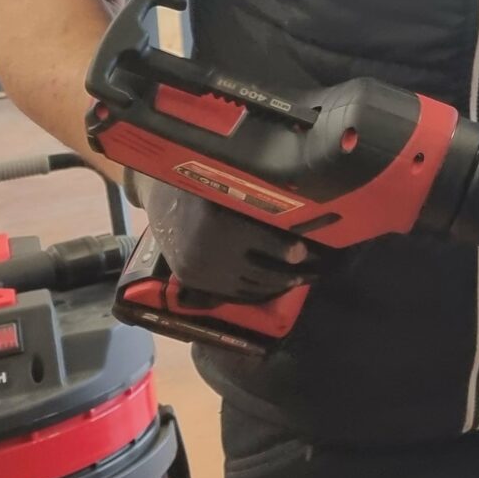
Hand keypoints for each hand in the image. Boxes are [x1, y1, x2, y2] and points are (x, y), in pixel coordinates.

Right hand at [129, 174, 314, 301]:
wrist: (162, 200)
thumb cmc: (205, 183)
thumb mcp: (233, 185)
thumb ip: (263, 201)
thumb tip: (306, 213)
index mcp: (218, 222)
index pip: (265, 244)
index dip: (291, 250)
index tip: (311, 252)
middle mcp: (206, 251)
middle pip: (261, 271)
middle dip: (293, 274)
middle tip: (316, 271)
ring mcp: (198, 271)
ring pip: (249, 287)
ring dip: (278, 286)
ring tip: (301, 279)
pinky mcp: (194, 281)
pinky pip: (232, 294)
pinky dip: (257, 293)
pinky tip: (275, 287)